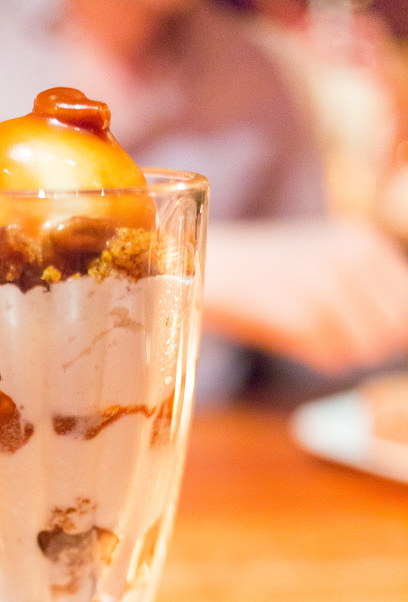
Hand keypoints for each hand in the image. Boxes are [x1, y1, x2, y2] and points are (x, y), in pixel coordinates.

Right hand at [203, 219, 407, 372]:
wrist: (213, 268)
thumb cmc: (267, 269)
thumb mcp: (325, 257)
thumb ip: (367, 284)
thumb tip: (400, 334)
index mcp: (362, 242)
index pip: (405, 300)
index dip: (391, 327)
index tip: (366, 333)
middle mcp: (351, 261)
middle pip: (394, 329)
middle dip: (370, 343)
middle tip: (332, 335)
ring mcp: (327, 289)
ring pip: (367, 349)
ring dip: (343, 352)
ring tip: (311, 335)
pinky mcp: (301, 318)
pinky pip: (333, 359)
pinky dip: (317, 358)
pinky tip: (292, 337)